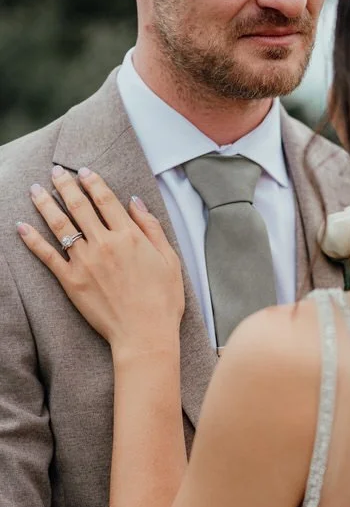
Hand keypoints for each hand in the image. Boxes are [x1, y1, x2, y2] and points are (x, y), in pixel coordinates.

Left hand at [18, 167, 183, 356]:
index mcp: (129, 236)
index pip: (106, 199)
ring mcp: (85, 262)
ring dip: (45, 203)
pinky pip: (48, 255)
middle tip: (56, 172)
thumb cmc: (162, 302)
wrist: (145, 334)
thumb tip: (135, 202)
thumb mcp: (169, 260)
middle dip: (65, 185)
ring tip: (36, 189)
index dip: (93, 182)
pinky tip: (22, 226)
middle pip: (79, 205)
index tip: (84, 172)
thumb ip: (152, 228)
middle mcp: (105, 243)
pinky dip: (33, 239)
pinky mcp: (72, 281)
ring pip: (60, 224)